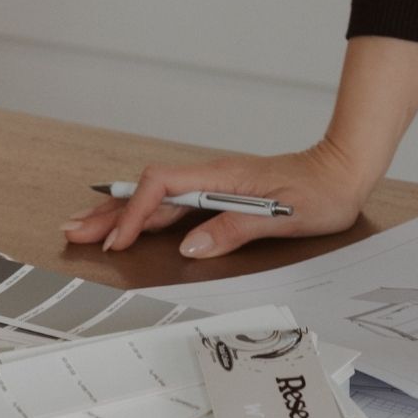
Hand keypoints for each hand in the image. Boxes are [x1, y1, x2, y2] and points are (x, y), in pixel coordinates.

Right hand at [61, 140, 376, 258]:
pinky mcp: (220, 195)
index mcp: (222, 177)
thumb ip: (236, 228)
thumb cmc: (322, 192)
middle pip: (148, 191)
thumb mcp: (285, 216)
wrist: (343, 171)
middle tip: (74, 231)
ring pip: (156, 199)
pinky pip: (172, 204)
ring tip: (86, 228)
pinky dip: (145, 216)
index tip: (118, 242)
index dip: (135, 214)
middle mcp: (212, 177)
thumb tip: (192, 246)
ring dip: (120, 214)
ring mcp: (214, 185)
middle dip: (109, 213)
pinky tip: (131, 225)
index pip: (162, 187)